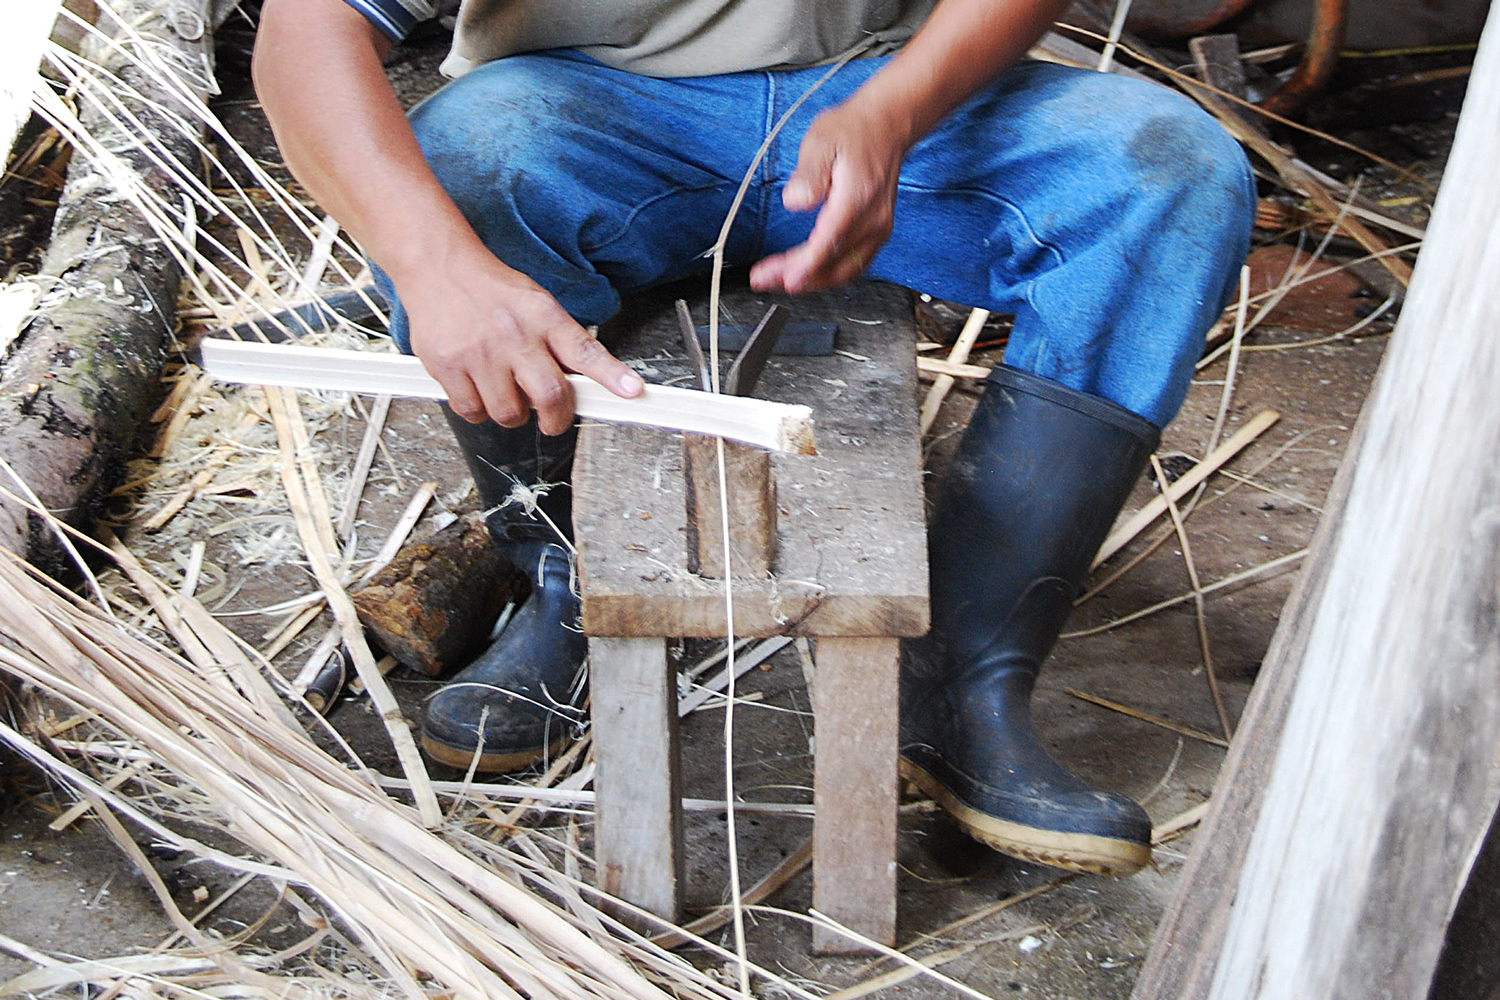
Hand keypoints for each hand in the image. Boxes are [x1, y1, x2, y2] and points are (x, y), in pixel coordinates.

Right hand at [402, 248, 642, 435]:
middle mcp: (515, 335)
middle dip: (556, 420)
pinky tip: (478, 389)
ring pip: (509, 413)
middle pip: (550, 395)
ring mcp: (480, 352)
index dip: (611, 374)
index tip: (632, 391)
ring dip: (512, 414)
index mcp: (543, 317)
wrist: (438, 266)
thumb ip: (560, 341)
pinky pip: (472, 411)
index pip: (585, 350)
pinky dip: (478, 410)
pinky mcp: (448, 366)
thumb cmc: (491, 290)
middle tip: (552, 420)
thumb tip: (583, 383)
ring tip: (506, 392)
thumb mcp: (536, 303)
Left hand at [750, 100, 908, 293]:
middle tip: (764, 280)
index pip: (828, 244)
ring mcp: (878, 229)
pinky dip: (827, 273)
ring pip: (844, 271)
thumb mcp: (822, 142)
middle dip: (798, 279)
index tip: (780, 279)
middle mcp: (873, 221)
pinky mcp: (876, 232)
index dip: (803, 266)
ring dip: (811, 281)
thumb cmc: (853, 131)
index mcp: (857, 201)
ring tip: (778, 280)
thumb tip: (794, 200)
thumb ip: (809, 174)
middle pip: (834, 265)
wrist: (886, 125)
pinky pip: (852, 264)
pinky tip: (806, 273)